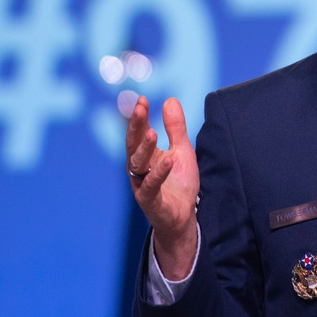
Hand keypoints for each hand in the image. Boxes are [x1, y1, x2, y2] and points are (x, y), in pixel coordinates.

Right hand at [126, 96, 199, 278]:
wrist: (184, 217)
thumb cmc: (179, 184)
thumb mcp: (182, 151)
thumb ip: (176, 128)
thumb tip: (170, 100)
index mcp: (145, 156)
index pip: (138, 133)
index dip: (139, 117)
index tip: (141, 99)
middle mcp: (139, 169)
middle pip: (133, 145)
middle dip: (135, 126)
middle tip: (139, 108)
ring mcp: (142, 185)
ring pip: (138, 164)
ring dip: (144, 148)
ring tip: (152, 132)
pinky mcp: (150, 201)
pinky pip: (151, 186)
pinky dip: (159, 173)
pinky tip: (169, 160)